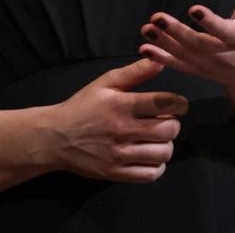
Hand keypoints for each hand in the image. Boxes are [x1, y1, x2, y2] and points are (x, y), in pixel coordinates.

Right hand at [48, 58, 187, 182]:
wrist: (55, 137)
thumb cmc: (83, 106)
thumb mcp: (105, 82)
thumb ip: (135, 72)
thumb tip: (160, 60)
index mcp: (121, 105)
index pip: (164, 103)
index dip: (179, 103)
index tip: (179, 104)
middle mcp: (122, 130)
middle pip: (167, 130)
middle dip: (174, 124)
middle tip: (167, 121)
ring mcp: (118, 154)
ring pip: (162, 154)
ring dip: (166, 145)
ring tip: (158, 139)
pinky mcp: (115, 173)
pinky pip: (149, 174)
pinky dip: (158, 166)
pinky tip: (151, 156)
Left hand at [139, 0, 234, 92]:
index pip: (225, 30)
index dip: (210, 22)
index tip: (193, 9)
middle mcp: (224, 53)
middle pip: (198, 44)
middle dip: (177, 31)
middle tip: (157, 17)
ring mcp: (208, 64)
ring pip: (184, 54)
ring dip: (164, 42)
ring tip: (147, 27)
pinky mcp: (196, 69)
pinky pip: (177, 64)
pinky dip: (161, 58)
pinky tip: (145, 47)